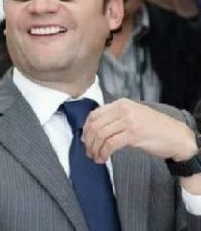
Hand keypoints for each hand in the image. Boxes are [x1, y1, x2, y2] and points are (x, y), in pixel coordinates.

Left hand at [82, 98, 197, 163]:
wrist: (177, 136)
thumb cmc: (155, 128)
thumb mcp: (133, 115)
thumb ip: (116, 117)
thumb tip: (94, 130)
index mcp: (121, 103)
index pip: (94, 114)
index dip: (86, 128)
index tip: (85, 139)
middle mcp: (123, 109)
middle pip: (95, 125)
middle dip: (88, 140)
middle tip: (88, 151)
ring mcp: (128, 121)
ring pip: (101, 135)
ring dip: (94, 148)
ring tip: (95, 157)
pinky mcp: (133, 134)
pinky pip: (110, 144)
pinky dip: (103, 153)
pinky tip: (102, 158)